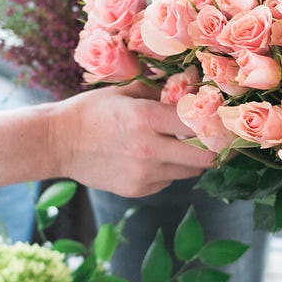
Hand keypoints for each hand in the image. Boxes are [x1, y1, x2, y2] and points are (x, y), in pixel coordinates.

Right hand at [51, 83, 215, 196]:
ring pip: (188, 172)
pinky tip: (150, 159)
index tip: (223, 122)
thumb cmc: (90, 111)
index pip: (198, 125)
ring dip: (190, 160)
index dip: (215, 124)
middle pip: (203, 158)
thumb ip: (158, 92)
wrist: (58, 142)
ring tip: (179, 146)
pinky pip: (167, 182)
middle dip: (215, 150)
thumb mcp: (124, 92)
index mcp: (147, 118)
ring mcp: (144, 174)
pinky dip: (168, 171)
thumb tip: (188, 91)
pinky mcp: (137, 190)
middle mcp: (150, 149)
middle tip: (220, 143)